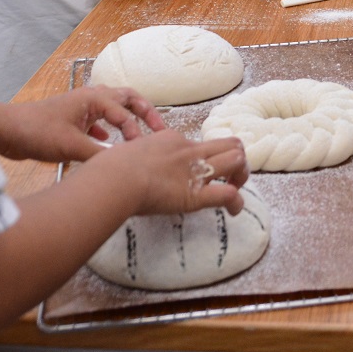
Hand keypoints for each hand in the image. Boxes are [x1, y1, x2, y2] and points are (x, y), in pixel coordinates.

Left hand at [0, 86, 165, 162]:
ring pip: (113, 108)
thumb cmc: (37, 131)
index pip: (126, 114)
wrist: (8, 132)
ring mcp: (81, 108)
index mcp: (94, 99)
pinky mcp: (72, 120)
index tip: (144, 151)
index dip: (138, 133)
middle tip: (160, 128)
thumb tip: (124, 165)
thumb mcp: (72, 147)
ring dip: (128, 118)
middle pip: (127, 99)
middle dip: (145, 112)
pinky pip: (99, 120)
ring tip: (141, 134)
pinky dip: (109, 129)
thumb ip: (101, 155)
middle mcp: (90, 98)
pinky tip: (108, 144)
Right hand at [107, 129, 249, 215]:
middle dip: (237, 159)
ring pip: (236, 160)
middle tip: (231, 177)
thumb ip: (133, 158)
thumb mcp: (126, 153)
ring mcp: (196, 171)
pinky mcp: (196, 194)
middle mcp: (190, 151)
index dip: (204, 157)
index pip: (199, 144)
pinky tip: (233, 211)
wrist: (116, 177)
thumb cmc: (110, 168)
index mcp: (172, 139)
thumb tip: (121, 164)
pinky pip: (229, 194)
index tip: (199, 171)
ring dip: (242, 176)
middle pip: (230, 144)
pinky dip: (236, 203)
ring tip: (235, 190)